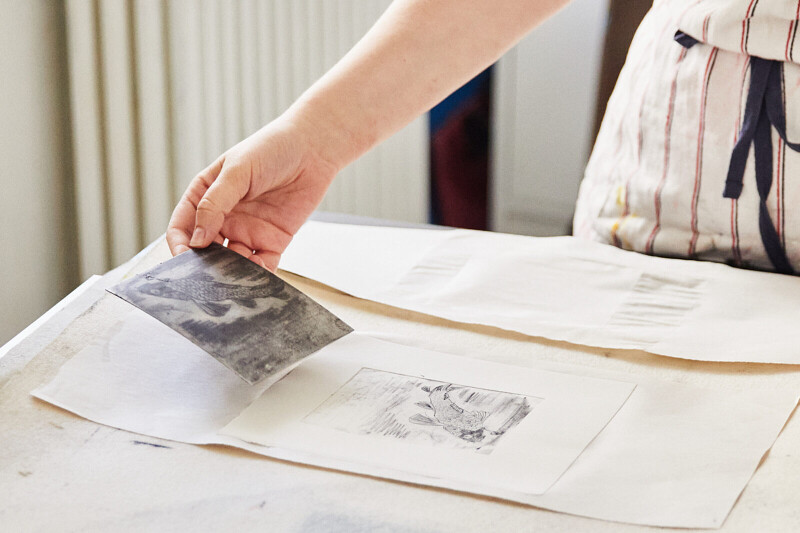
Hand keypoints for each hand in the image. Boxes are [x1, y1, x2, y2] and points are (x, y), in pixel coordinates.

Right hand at [166, 115, 337, 270]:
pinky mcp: (273, 241)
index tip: (184, 258)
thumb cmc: (271, 149)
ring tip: (237, 272)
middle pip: (206, 250)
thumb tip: (196, 238)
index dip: (180, 244)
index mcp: (206, 196)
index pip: (182, 226)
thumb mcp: (237, 172)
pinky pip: (262, 264)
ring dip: (232, 272)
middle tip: (209, 275)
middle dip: (205, 265)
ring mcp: (248, 231)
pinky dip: (259, 273)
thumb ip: (214, 204)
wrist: (313, 149)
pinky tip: (259, 272)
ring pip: (232, 262)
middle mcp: (224, 217)